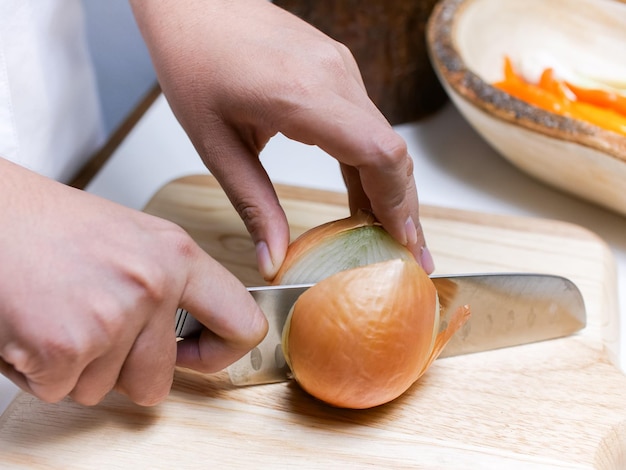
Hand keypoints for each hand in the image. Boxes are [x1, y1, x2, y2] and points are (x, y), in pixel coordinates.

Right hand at [0, 159, 266, 405]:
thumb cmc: (48, 223)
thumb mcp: (133, 240)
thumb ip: (170, 286)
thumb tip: (193, 336)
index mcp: (177, 255)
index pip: (242, 323)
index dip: (221, 352)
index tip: (195, 354)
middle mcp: (152, 285)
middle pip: (158, 382)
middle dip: (121, 371)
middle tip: (90, 326)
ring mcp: (111, 317)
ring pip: (103, 390)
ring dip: (75, 368)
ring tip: (57, 314)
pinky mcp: (65, 347)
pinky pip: (58, 391)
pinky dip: (37, 371)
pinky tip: (31, 326)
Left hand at [130, 0, 433, 279]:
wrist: (195, 4)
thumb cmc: (195, 63)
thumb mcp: (216, 145)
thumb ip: (252, 206)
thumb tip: (273, 259)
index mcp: (303, 97)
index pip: (379, 154)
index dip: (398, 204)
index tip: (405, 246)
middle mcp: (335, 77)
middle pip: (393, 152)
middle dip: (404, 208)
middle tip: (410, 256)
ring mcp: (341, 69)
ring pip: (384, 139)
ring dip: (390, 189)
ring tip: (388, 236)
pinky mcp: (337, 69)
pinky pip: (366, 124)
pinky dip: (371, 164)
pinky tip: (363, 196)